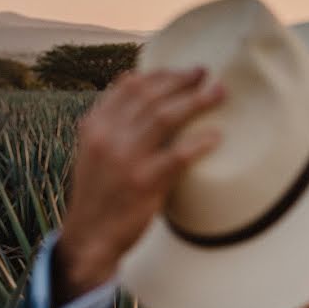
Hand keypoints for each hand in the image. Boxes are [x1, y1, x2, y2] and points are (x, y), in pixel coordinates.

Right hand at [56, 68, 224, 298]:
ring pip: (165, 118)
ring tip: (219, 93)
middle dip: (182, 82)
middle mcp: (107, 138)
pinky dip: (198, 143)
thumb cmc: (101, 191)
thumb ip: (113, 118)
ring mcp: (125, 160)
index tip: (184, 70)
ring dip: (196, 102)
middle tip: (207, 74)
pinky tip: (216, 136)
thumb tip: (133, 79)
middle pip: (151, 97)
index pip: (129, 88)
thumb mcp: (95, 149)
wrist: (90, 236)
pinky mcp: (143, 183)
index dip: (160, 75)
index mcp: (95, 126)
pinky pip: (177, 156)